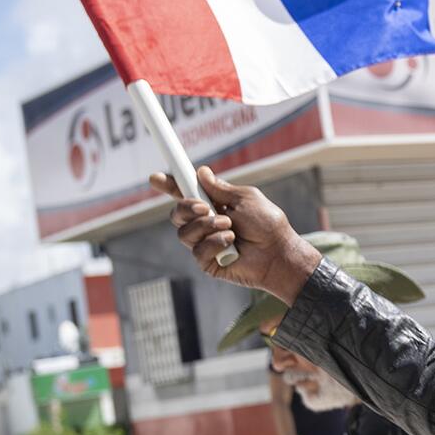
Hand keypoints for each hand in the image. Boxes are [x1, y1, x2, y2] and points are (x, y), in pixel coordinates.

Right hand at [150, 166, 319, 301]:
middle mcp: (206, 225)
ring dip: (206, 226)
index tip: (156, 178)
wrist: (279, 253)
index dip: (169, 186)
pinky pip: (198, 251)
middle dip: (186, 208)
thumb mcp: (245, 199)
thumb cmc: (268, 225)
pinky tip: (231, 244)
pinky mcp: (208, 263)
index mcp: (214, 206)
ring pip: (184, 233)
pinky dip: (214, 243)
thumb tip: (201, 172)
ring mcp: (205, 244)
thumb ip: (221, 189)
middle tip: (204, 207)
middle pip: (176, 214)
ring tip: (229, 226)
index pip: (185, 195)